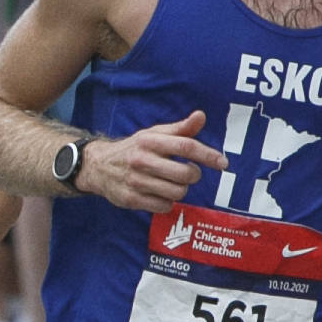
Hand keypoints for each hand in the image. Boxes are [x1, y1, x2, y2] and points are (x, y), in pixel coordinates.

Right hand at [81, 111, 225, 209]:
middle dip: (193, 175)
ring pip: (177, 192)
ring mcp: (136, 181)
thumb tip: (201, 116)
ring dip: (180, 190)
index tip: (223, 163)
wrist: (98, 166)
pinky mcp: (131, 199)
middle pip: (185, 174)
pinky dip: (167, 202)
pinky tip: (159, 193)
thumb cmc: (134, 149)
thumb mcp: (153, 135)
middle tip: (187, 173)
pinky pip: (164, 206)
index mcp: (150, 141)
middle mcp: (142, 160)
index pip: (186, 146)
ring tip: (171, 183)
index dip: (208, 155)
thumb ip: (180, 129)